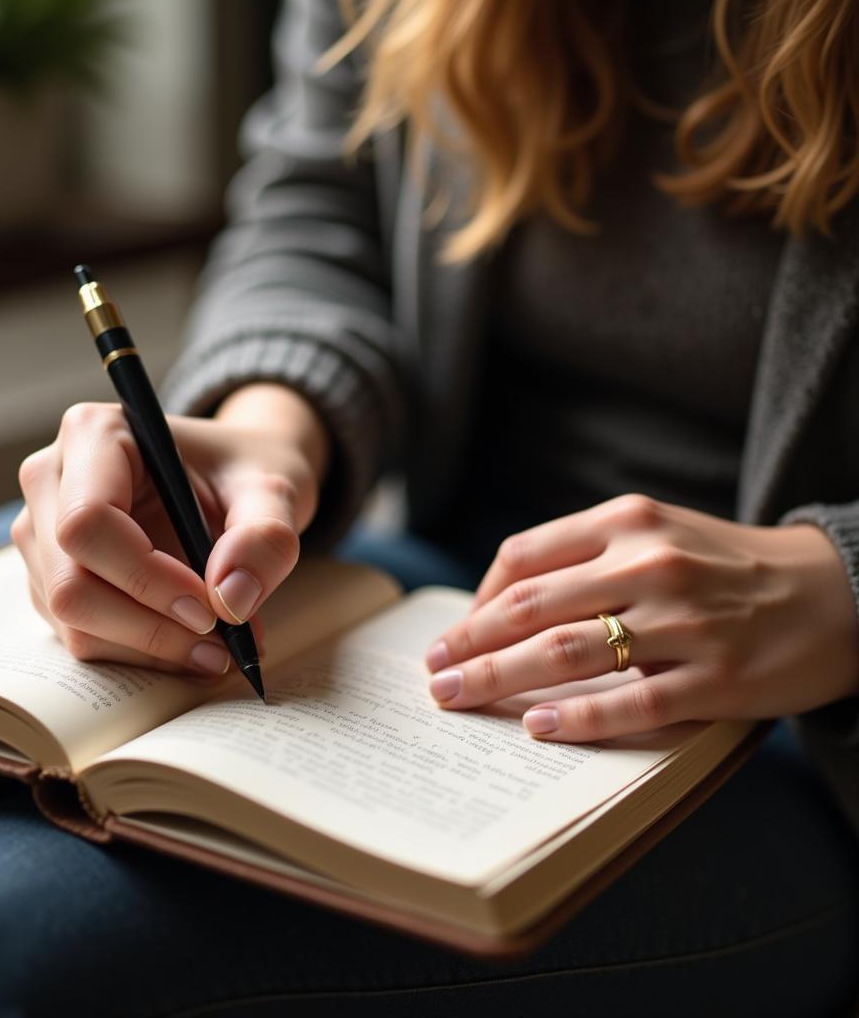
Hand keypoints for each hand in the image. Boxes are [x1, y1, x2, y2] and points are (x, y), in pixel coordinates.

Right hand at [11, 384, 327, 675]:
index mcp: (95, 434)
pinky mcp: (52, 578)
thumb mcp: (276, 489)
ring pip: (72, 620)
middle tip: (223, 646)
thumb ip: (265, 537)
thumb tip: (232, 601)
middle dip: (150, 628)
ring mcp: (44, 534)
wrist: (234, 477)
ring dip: (149, 649)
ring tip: (219, 648)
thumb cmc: (245, 471)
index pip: (89, 521)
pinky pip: (82, 636)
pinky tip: (192, 645)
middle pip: (71, 582)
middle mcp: (53, 480)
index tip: (211, 610)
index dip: (145, 577)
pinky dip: (141, 653)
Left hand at [424, 494, 858, 740]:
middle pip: (531, 607)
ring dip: (499, 678)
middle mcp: (649, 564)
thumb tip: (503, 603)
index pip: (524, 557)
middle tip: (432, 673)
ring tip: (456, 698)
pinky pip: (632, 701)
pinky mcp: (718, 677)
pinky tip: (537, 726)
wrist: (835, 589)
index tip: (456, 634)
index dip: (478, 599)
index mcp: (628, 522)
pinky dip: (578, 716)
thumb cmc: (726, 564)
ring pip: (568, 652)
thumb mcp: (657, 532)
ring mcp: (684, 621)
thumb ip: (586, 555)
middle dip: (470, 643)